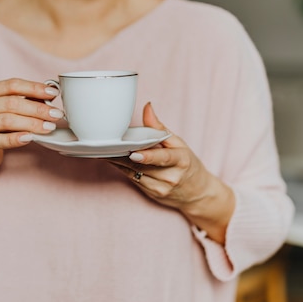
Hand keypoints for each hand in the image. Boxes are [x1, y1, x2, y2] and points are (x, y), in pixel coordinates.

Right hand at [0, 78, 62, 243]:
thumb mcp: (8, 115)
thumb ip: (25, 104)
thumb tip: (56, 95)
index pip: (10, 84)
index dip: (33, 87)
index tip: (54, 92)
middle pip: (10, 103)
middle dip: (36, 107)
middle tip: (58, 114)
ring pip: (6, 119)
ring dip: (31, 122)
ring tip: (51, 126)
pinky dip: (17, 138)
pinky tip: (32, 138)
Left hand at [107, 102, 233, 242]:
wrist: (197, 193)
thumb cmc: (187, 164)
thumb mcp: (179, 144)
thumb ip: (159, 127)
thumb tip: (147, 107)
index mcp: (181, 160)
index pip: (164, 158)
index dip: (148, 157)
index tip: (134, 154)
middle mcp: (171, 176)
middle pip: (142, 166)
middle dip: (123, 155)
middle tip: (107, 146)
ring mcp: (161, 188)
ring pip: (134, 173)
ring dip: (118, 162)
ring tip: (105, 151)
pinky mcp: (152, 194)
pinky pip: (133, 179)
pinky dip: (122, 168)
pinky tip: (113, 160)